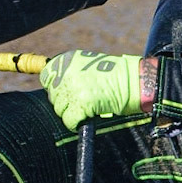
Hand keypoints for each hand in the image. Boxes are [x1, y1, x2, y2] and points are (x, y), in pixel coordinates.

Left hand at [40, 50, 155, 129]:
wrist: (135, 81)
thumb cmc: (115, 75)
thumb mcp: (88, 64)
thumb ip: (69, 72)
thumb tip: (52, 86)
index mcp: (67, 60)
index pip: (46, 76)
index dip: (55, 88)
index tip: (65, 92)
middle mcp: (67, 73)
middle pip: (53, 96)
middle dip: (65, 102)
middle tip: (82, 101)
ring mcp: (73, 89)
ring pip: (60, 110)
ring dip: (72, 112)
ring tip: (89, 107)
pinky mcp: (82, 104)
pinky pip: (69, 120)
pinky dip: (76, 123)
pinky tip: (87, 118)